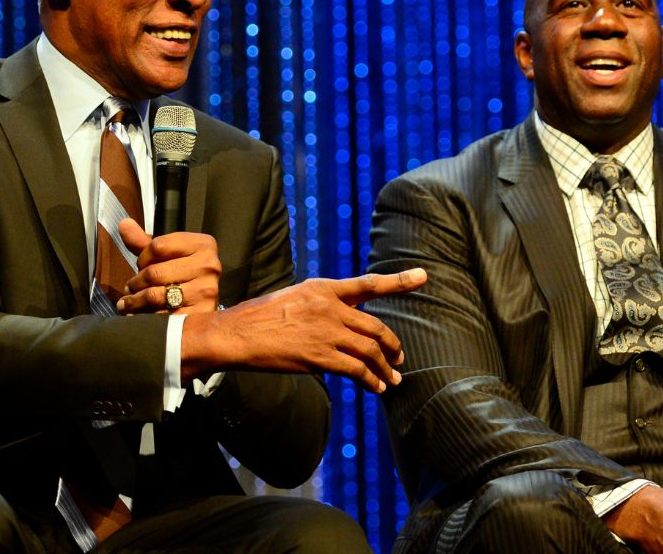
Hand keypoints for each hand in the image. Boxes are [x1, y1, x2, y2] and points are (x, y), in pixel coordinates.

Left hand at [114, 218, 221, 315]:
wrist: (206, 311)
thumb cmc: (183, 276)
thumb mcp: (167, 256)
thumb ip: (143, 242)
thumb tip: (123, 224)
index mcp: (204, 244)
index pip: (158, 246)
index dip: (142, 257)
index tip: (140, 265)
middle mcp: (209, 266)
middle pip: (155, 272)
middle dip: (136, 282)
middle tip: (130, 288)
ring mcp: (206, 291)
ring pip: (155, 295)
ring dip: (135, 300)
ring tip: (128, 302)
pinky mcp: (200, 314)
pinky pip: (161, 315)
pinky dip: (145, 316)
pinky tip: (138, 315)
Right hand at [180, 268, 426, 392]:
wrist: (238, 334)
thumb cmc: (262, 316)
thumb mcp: (296, 297)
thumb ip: (324, 303)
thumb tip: (344, 316)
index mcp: (324, 288)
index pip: (369, 284)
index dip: (399, 280)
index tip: (423, 276)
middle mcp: (330, 307)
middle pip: (376, 326)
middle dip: (392, 345)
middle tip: (399, 357)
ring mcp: (326, 332)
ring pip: (370, 350)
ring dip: (386, 367)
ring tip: (393, 378)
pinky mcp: (320, 357)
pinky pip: (356, 370)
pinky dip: (371, 380)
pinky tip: (376, 387)